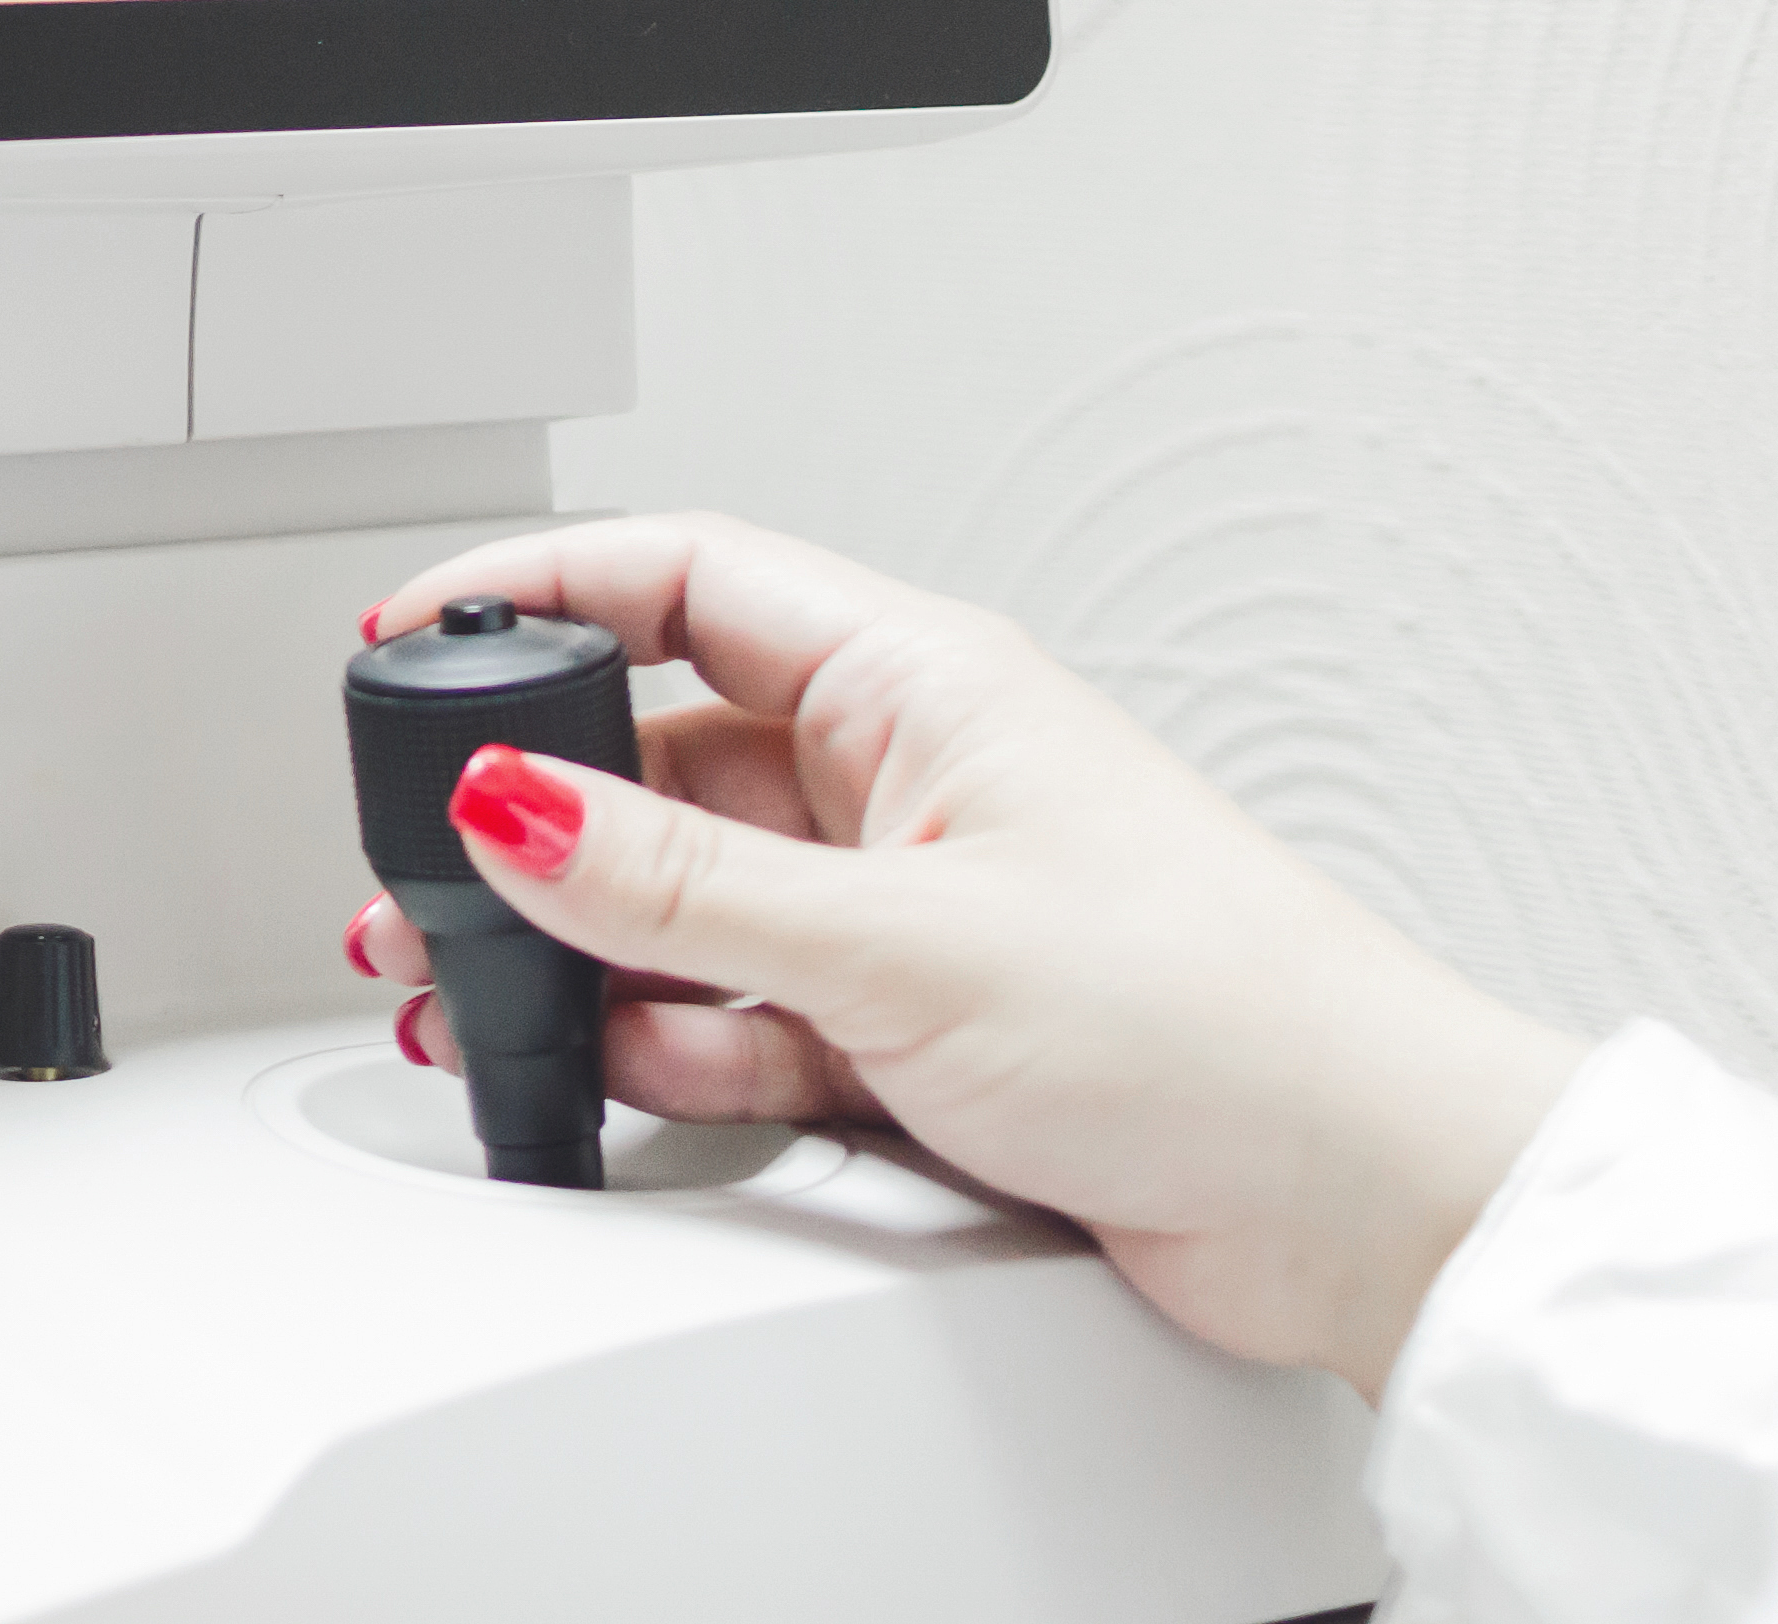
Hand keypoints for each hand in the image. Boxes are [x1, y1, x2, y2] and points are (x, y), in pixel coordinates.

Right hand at [346, 512, 1584, 1398]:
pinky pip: (745, 1006)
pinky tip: (643, 1067)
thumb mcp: (898, 942)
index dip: (534, 591)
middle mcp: (904, 774)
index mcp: (915, 679)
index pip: (677, 575)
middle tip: (429, 883)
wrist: (1367, 1201)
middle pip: (658, 756)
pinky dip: (684, 1041)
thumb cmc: (1221, 1021)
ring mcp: (907, 902)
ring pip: (690, 898)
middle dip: (536, 820)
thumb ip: (677, 888)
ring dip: (598, 953)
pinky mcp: (917, 1022)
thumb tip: (508, 804)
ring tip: (501, 1001)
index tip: (410, 639)